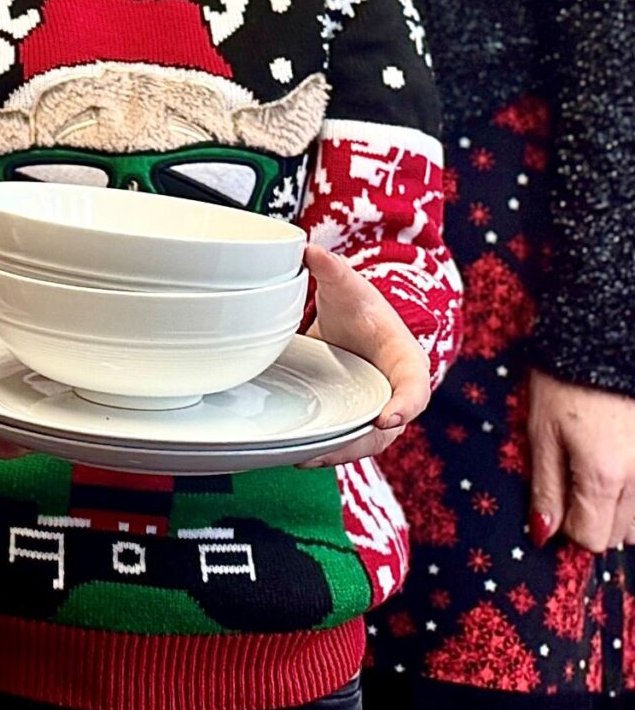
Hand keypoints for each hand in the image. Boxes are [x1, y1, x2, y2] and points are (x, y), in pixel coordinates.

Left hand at [298, 246, 428, 467]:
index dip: (405, 405)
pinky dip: (324, 450)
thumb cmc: (361, 307)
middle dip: (361, 443)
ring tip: (305, 458)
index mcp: (406, 363)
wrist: (353, 322)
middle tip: (330, 450)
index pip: (415, 390)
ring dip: (337, 453)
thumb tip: (310, 250)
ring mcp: (373, 409)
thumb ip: (333, 271)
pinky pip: (344, 441)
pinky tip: (294, 456)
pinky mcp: (351, 417)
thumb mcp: (349, 288)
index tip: (388, 418)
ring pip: (364, 443)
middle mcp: (394, 393)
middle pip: (387, 430)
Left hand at [526, 369, 634, 550]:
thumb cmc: (564, 382)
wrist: (603, 340)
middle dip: (593, 520)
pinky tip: (616, 465)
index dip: (568, 528)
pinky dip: (634, 491)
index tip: (555, 505)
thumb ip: (547, 487)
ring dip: (618, 509)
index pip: (592, 538)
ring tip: (595, 473)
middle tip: (572, 485)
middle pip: (621, 534)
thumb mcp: (541, 433)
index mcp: (605, 476)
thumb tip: (545, 534)